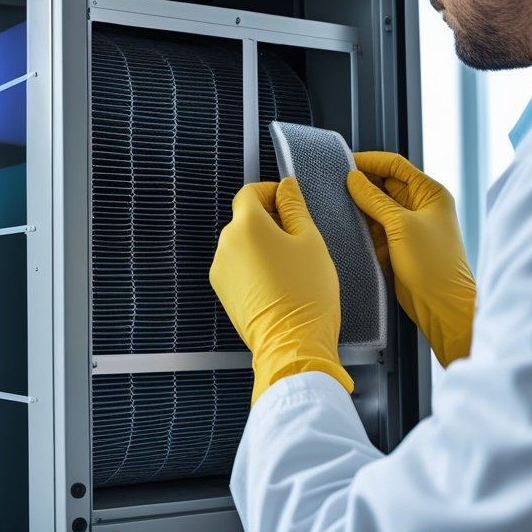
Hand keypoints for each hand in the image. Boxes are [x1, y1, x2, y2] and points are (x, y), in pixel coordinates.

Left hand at [210, 178, 353, 405]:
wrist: (292, 344)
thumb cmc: (306, 295)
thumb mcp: (311, 241)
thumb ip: (295, 207)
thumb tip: (286, 187)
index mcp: (246, 225)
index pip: (249, 192)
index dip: (271, 192)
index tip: (289, 203)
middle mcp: (226, 244)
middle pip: (245, 218)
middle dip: (270, 222)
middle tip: (299, 239)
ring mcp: (221, 269)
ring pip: (242, 244)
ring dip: (263, 246)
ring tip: (291, 267)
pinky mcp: (222, 290)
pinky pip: (238, 266)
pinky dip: (255, 267)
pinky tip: (278, 283)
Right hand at [346, 152, 474, 367]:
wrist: (442, 306)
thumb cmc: (434, 266)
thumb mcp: (400, 226)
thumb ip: (374, 200)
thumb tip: (353, 178)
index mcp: (430, 193)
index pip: (396, 166)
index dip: (370, 161)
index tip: (343, 162)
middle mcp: (421, 206)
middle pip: (385, 185)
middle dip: (361, 184)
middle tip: (333, 183)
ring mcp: (409, 226)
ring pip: (377, 207)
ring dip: (359, 206)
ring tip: (335, 203)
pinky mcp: (399, 244)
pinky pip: (375, 227)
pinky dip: (362, 226)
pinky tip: (345, 225)